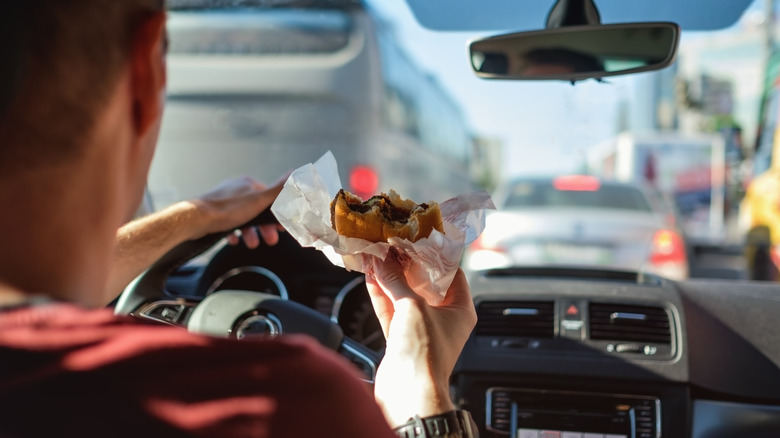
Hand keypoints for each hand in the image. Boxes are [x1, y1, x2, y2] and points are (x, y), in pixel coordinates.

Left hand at [190, 174, 288, 248]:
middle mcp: (236, 190)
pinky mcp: (214, 213)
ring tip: (253, 243)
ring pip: (243, 218)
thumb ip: (278, 189)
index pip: (269, 197)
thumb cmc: (227, 209)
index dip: (276, 213)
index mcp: (248, 184)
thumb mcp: (259, 200)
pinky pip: (229, 223)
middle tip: (270, 239)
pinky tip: (236, 240)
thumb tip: (294, 174)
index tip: (282, 225)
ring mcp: (224, 201)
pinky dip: (235, 233)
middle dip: (264, 226)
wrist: (197, 219)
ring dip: (250, 232)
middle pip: (257, 210)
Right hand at [365, 253, 476, 426]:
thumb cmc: (424, 355)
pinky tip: (370, 276)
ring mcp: (420, 328)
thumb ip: (396, 280)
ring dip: (389, 277)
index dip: (434, 254)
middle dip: (406, 264)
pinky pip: (390, 310)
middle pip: (424, 283)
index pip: (451, 273)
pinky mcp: (401, 338)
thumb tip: (383, 260)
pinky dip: (380, 293)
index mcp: (460, 309)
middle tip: (392, 244)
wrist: (408, 393)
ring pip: (403, 295)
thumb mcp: (413, 307)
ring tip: (376, 255)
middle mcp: (442, 318)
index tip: (418, 238)